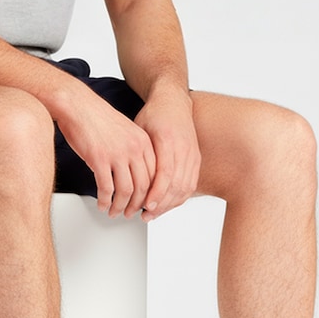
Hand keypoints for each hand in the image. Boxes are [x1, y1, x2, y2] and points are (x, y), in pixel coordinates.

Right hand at [54, 86, 156, 216]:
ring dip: (120, 206)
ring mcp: (117, 154)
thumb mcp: (125, 131)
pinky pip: (106, 188)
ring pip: (126, 191)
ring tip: (114, 212)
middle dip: (136, 206)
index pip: (155, 176)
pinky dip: (105, 201)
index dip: (151, 195)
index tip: (144, 204)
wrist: (76, 105)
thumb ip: (134, 150)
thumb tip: (136, 174)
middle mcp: (134, 148)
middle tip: (130, 214)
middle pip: (143, 187)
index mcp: (143, 142)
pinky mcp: (99, 159)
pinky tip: (102, 204)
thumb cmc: (96, 118)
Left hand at [135, 88, 200, 220]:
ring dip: (168, 205)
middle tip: (144, 215)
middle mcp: (183, 148)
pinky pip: (191, 185)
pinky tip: (166, 205)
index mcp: (167, 139)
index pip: (165, 173)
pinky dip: (178, 198)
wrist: (173, 102)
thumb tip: (122, 178)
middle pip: (176, 184)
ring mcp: (192, 154)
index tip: (146, 205)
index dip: (157, 192)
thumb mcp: (138, 130)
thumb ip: (136, 154)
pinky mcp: (196, 159)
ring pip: (185, 188)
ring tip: (152, 214)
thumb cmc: (154, 115)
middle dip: (160, 204)